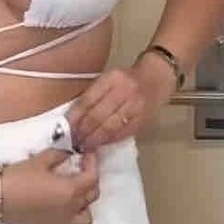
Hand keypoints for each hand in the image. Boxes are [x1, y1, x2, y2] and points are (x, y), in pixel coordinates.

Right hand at [0, 148, 100, 223]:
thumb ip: (59, 155)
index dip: (92, 164)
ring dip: (85, 202)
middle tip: (81, 168)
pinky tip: (61, 200)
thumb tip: (68, 154)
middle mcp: (71, 209)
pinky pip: (71, 222)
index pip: (92, 178)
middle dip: (90, 180)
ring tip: (75, 189)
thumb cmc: (18, 178)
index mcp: (71, 191)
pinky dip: (73, 212)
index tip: (86, 155)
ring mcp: (62, 221)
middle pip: (92, 195)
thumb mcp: (40, 160)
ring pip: (86, 215)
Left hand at [63, 51, 177, 151]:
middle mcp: (124, 91)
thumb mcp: (109, 78)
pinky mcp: (143, 120)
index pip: (88, 100)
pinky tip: (100, 144)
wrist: (158, 78)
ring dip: (94, 139)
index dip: (74, 117)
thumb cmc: (128, 78)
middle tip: (72, 142)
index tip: (65, 129)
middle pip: (97, 115)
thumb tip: (74, 116)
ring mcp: (135, 106)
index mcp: (111, 78)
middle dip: (83, 131)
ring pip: (109, 127)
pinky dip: (108, 140)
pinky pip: (122, 133)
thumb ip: (94, 94)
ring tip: (83, 146)